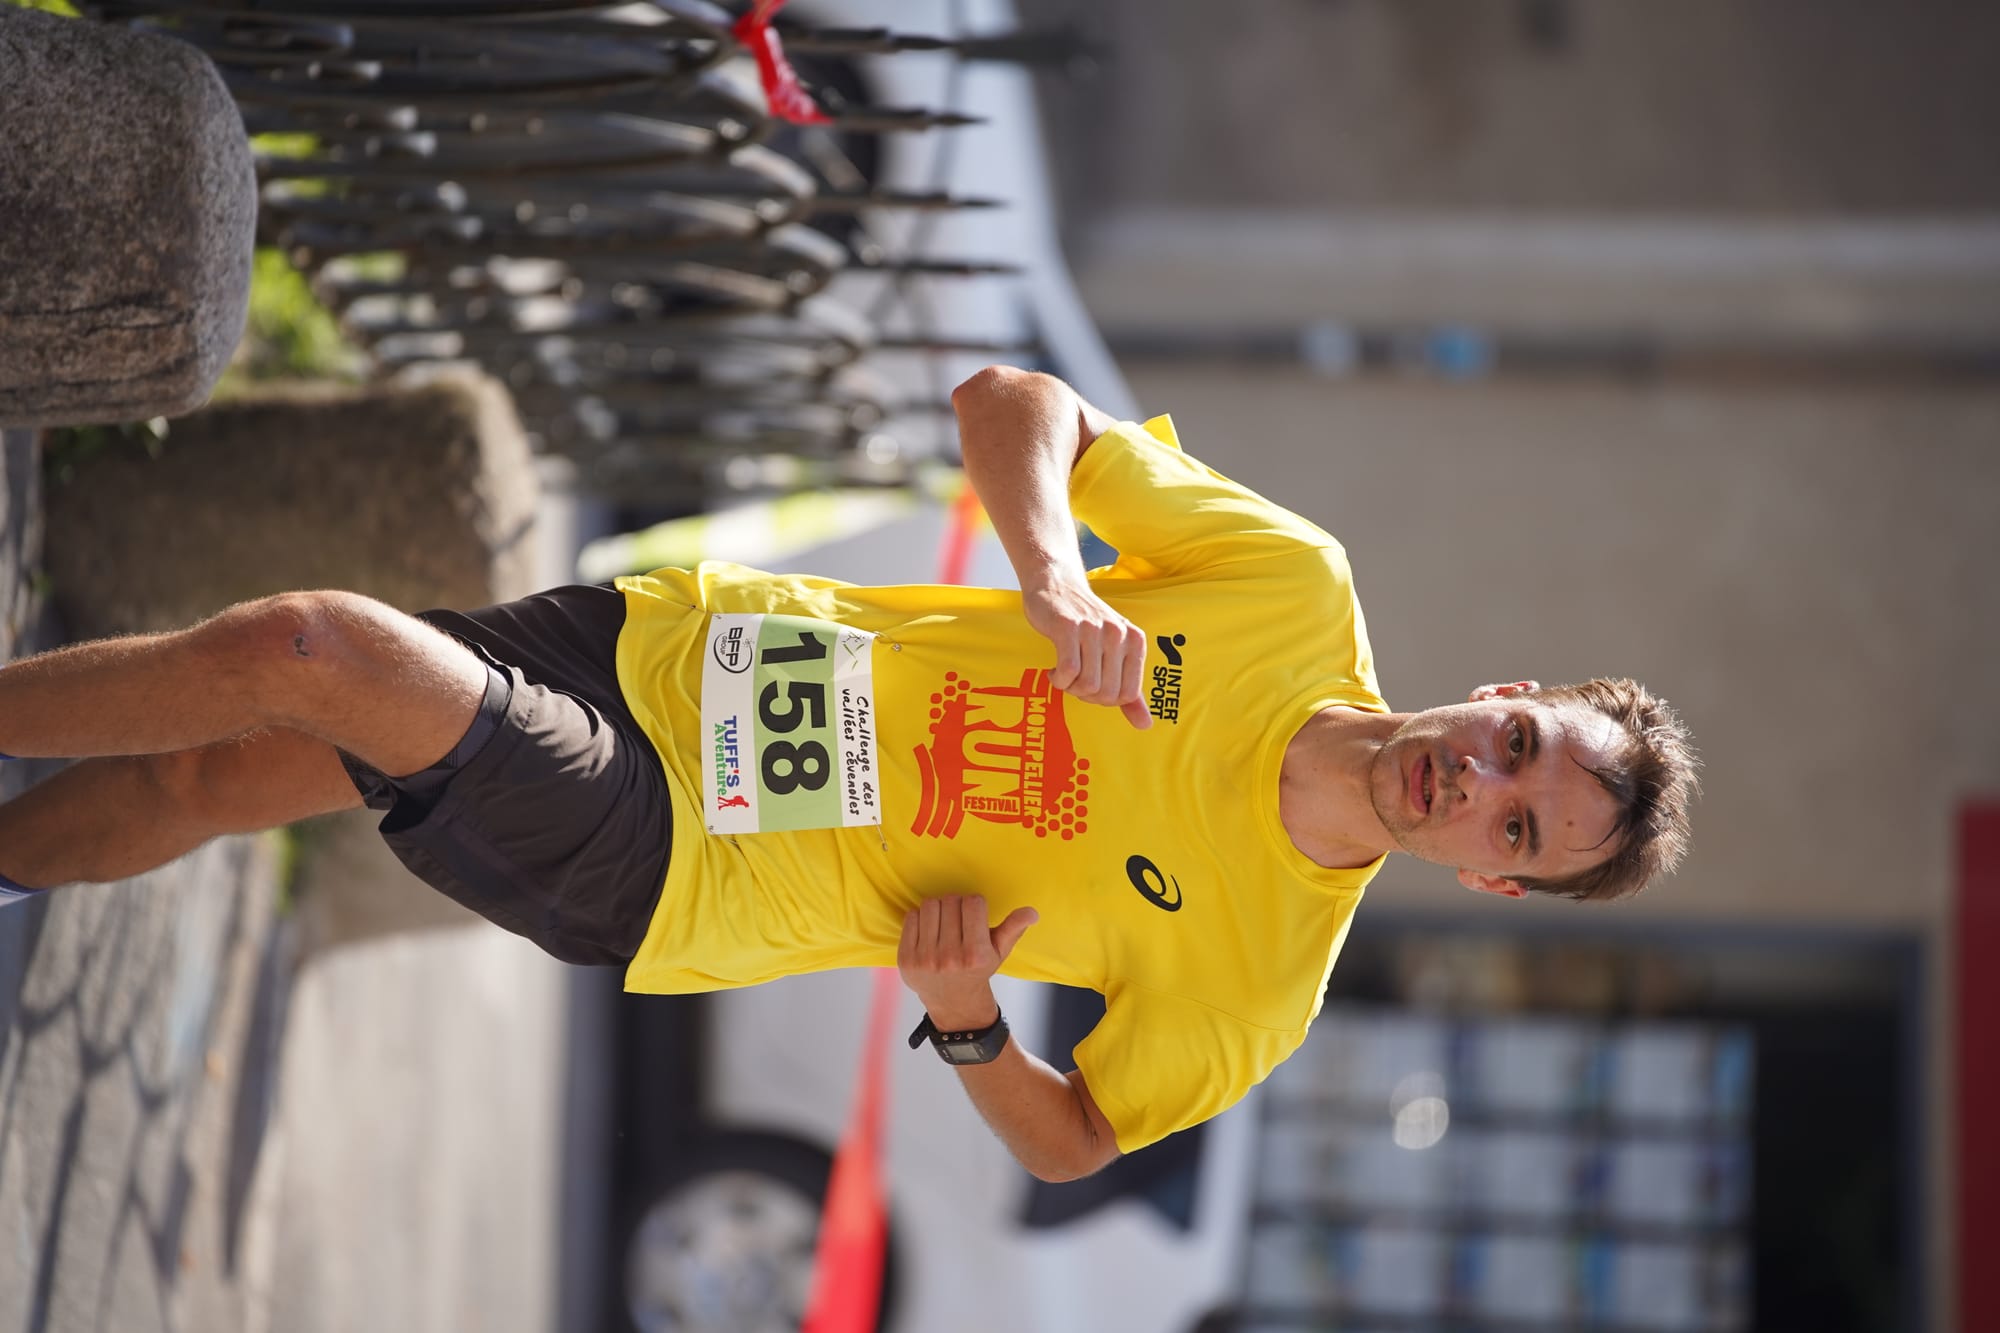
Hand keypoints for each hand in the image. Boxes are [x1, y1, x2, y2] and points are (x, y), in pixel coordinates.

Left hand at [897, 894, 1038, 1029]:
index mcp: (976, 955)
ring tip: (944, 922)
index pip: (973, 902)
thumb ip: (1014, 929)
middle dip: (956, 905)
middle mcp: (950, 958)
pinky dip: (920, 918)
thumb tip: (1032, 912)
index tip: (975, 914)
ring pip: (930, 905)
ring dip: (938, 908)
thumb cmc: (978, 970)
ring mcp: (925, 959)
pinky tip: (929, 930)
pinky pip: (911, 916)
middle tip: (959, 918)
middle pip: (950, 901)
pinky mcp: (906, 959)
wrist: (953, 1003)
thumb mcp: (1000, 952)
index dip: (975, 904)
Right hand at [1022, 576, 1152, 729]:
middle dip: (1086, 696)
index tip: (1092, 687)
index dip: (1105, 700)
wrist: (1057, 586)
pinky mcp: (1067, 626)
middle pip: (1106, 693)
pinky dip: (1059, 680)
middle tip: (1075, 682)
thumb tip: (1145, 725)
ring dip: (1070, 688)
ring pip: (1087, 684)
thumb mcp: (1114, 654)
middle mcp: (1118, 633)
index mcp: (1134, 641)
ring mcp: (1093, 629)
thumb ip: (1130, 692)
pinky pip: (1068, 670)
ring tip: (1064, 675)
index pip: (1127, 694)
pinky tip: (1054, 672)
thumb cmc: (1086, 625)